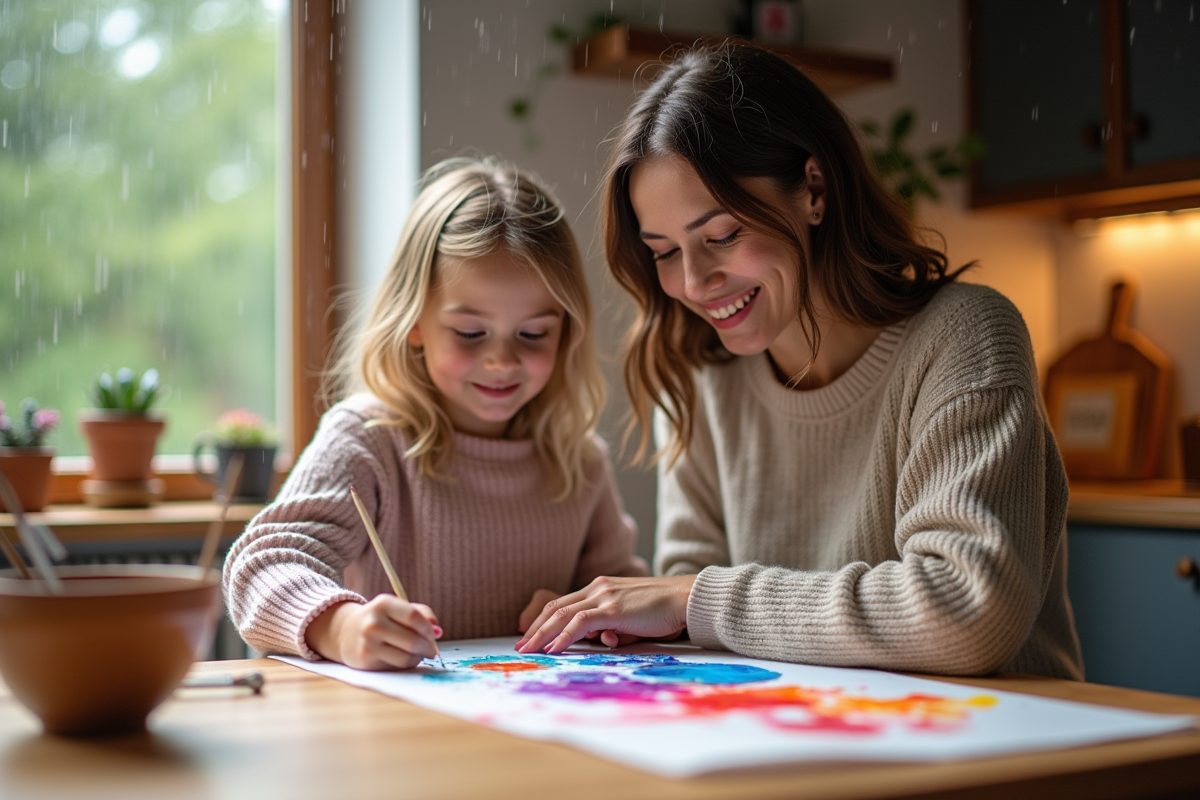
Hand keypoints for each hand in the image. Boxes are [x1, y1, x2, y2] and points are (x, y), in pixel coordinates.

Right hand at [305, 597, 441, 669]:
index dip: (428, 628)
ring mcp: (368, 642)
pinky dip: (405, 664)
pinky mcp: (366, 660)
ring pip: (406, 657)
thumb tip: (438, 632)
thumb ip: (422, 614)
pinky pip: (396, 666)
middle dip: (427, 647)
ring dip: (418, 658)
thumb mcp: (397, 608)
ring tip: (417, 654)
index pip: (413, 616)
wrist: (346, 632)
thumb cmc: (380, 619)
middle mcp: (373, 623)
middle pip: (412, 640)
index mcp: (383, 603)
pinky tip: (402, 658)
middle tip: (431, 650)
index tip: (434, 634)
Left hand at [514, 575, 695, 654]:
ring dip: (542, 634)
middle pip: (556, 608)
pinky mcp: (613, 609)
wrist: (684, 599)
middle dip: (535, 628)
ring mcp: (604, 597)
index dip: (544, 620)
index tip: (531, 635)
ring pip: (562, 615)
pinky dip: (563, 637)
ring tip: (529, 650)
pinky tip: (553, 648)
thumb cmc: (663, 610)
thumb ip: (613, 626)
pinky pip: (580, 623)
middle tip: (521, 645)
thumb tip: (603, 641)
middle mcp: (598, 588)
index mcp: (600, 588)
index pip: (563, 603)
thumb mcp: (631, 618)